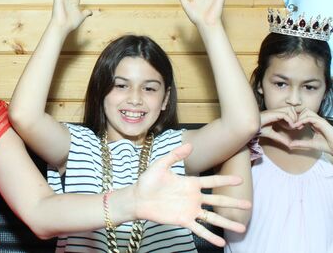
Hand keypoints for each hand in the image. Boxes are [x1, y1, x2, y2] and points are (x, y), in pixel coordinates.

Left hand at [133, 143, 249, 246]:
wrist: (137, 198)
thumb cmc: (147, 181)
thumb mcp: (160, 165)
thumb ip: (175, 155)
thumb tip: (190, 145)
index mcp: (190, 183)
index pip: (212, 181)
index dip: (225, 180)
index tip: (240, 179)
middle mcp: (193, 197)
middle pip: (217, 200)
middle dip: (233, 202)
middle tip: (249, 205)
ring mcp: (189, 209)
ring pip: (212, 217)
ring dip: (226, 222)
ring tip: (241, 228)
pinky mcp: (183, 220)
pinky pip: (199, 229)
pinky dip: (210, 235)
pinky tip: (221, 241)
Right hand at [259, 107, 297, 148]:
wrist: (251, 127)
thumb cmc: (258, 129)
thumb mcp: (272, 134)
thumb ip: (280, 138)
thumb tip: (289, 145)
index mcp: (276, 114)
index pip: (290, 111)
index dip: (294, 118)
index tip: (296, 127)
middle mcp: (276, 111)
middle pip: (292, 109)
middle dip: (296, 117)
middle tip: (297, 126)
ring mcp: (275, 111)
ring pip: (290, 110)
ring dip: (294, 119)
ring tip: (292, 127)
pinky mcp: (273, 114)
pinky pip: (286, 116)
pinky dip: (290, 121)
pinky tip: (289, 127)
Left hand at [290, 109, 332, 153]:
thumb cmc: (327, 146)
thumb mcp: (310, 144)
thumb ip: (301, 143)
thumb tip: (290, 145)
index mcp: (315, 124)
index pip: (304, 115)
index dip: (297, 119)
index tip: (292, 126)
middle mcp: (317, 120)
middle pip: (304, 111)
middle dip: (297, 116)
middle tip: (293, 125)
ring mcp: (319, 120)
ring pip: (306, 111)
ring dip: (299, 117)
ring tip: (295, 126)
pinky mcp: (321, 122)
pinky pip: (309, 117)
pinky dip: (302, 121)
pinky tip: (298, 126)